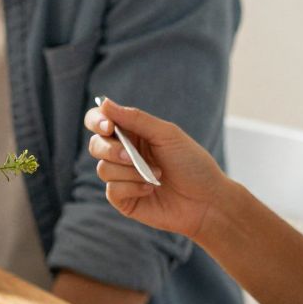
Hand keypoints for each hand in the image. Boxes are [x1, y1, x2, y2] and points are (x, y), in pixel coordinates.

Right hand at [83, 98, 231, 242]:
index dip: (97, 120)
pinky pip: (112, 190)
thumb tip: (104, 103)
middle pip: (96, 145)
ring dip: (129, 171)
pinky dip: (132, 187)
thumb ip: (135, 119)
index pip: (100, 121)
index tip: (108, 126)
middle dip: (111, 149)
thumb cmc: (192, 164)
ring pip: (103, 169)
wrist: (206, 200)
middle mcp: (124, 154)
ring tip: (156, 174)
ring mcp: (122, 178)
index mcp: (133, 133)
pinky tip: (151, 189)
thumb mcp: (166, 135)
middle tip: (131, 156)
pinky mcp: (124, 200)